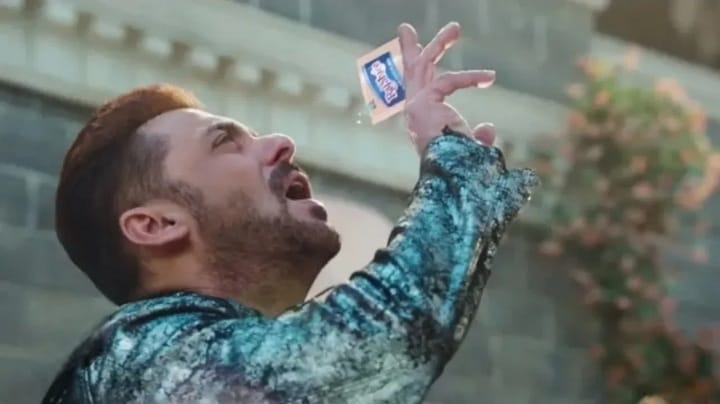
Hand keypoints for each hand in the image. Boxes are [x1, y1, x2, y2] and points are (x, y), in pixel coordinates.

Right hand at [398, 22, 496, 154]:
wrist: (450, 174)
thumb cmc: (458, 166)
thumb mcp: (471, 149)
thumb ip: (478, 138)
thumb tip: (487, 128)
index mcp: (421, 122)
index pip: (425, 92)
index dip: (452, 79)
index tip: (486, 78)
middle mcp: (414, 113)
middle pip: (411, 74)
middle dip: (414, 49)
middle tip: (407, 28)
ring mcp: (415, 107)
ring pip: (421, 66)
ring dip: (437, 44)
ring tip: (455, 28)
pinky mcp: (421, 104)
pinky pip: (446, 81)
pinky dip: (468, 78)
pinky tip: (489, 77)